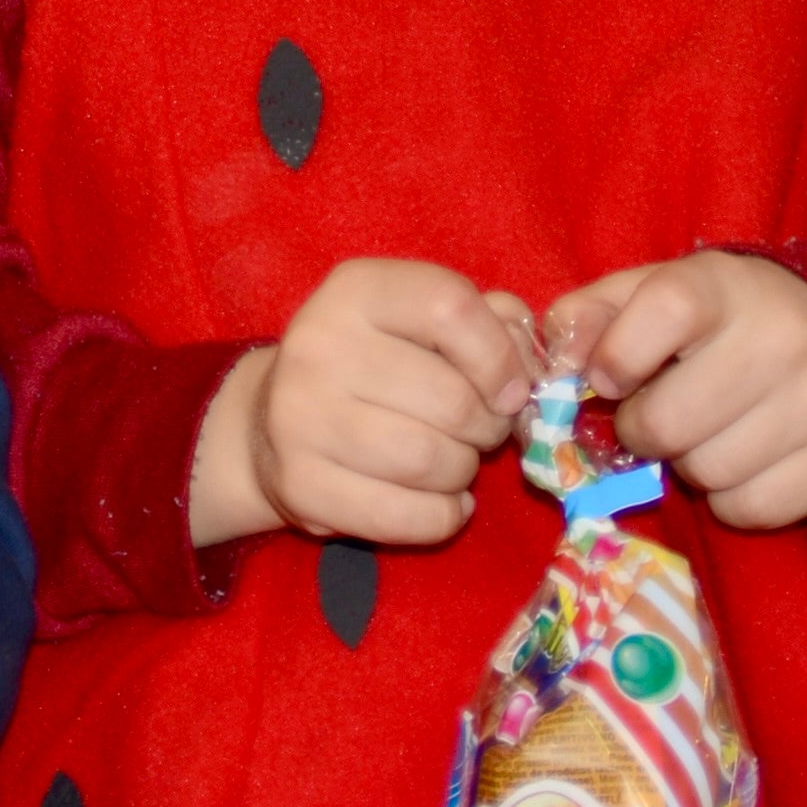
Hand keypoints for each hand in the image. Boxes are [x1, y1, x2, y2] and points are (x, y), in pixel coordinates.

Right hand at [188, 260, 538, 550]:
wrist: (271, 421)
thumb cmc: (374, 362)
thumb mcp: (423, 320)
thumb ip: (491, 322)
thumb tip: (534, 366)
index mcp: (356, 289)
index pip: (450, 308)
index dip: (500, 357)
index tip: (510, 390)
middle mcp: (318, 345)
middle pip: (451, 400)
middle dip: (487, 427)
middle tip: (479, 431)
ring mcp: (300, 417)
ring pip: (432, 461)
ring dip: (463, 471)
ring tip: (453, 461)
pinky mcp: (301, 486)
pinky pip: (410, 517)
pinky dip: (445, 516)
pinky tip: (440, 500)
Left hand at [540, 253, 806, 530]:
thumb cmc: (716, 318)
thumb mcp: (649, 293)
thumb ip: (589, 316)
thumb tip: (557, 362)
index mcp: (724, 286)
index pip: (665, 312)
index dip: (618, 357)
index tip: (608, 378)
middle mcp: (783, 336)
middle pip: (669, 422)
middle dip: (643, 429)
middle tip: (654, 416)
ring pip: (709, 473)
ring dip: (687, 466)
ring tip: (702, 434)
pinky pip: (755, 509)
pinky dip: (731, 500)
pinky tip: (740, 462)